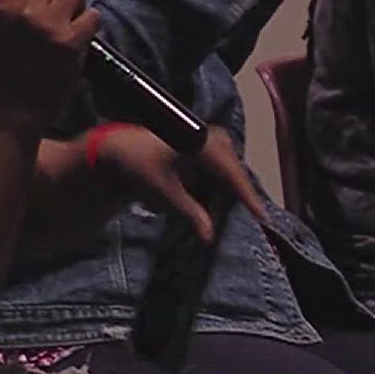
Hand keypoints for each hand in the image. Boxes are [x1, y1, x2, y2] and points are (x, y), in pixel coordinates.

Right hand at [0, 0, 99, 120]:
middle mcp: (27, 11)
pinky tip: (77, 37)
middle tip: (54, 9)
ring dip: (74, 4)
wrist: (10, 112)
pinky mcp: (72, 43)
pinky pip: (93, 15)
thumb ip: (9, 4)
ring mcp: (51, 26)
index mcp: (2, 6)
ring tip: (67, 21)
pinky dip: (88, 24)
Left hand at [90, 125, 265, 244]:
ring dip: (227, 185)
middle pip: (232, 166)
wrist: (114, 152)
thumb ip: (190, 215)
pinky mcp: (195, 144)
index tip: (260, 215)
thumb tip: (211, 238)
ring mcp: (201, 137)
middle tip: (248, 214)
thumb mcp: (164, 195)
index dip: (246, 194)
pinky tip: (212, 197)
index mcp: (200, 142)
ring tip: (231, 208)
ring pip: (225, 164)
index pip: (231, 171)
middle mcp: (205, 135)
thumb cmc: (138, 169)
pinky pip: (216, 162)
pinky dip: (216, 180)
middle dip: (238, 190)